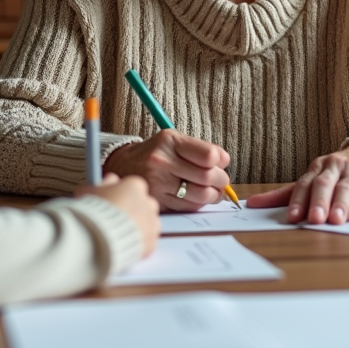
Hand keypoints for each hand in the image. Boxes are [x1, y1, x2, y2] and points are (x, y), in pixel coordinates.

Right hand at [76, 173, 160, 255]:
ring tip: (119, 234)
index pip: (132, 186)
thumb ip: (101, 184)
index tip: (113, 201)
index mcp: (134, 186)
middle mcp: (147, 202)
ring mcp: (152, 223)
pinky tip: (124, 245)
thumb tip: (108, 180)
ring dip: (137, 227)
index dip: (121, 194)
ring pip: (148, 223)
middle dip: (132, 210)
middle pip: (143, 204)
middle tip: (116, 218)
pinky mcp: (152, 242)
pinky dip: (138, 243)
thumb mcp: (89, 192)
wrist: (99, 239)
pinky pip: (147, 241)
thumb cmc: (93, 214)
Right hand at [103, 129, 230, 211]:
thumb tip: (225, 161)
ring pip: (201, 195)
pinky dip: (198, 203)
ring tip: (212, 191)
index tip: (220, 163)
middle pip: (208, 177)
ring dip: (213, 195)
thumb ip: (200, 149)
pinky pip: (189, 207)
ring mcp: (158, 183)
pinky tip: (195, 197)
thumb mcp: (173, 141)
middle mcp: (161, 161)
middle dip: (221, 181)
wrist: (123, 166)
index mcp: (169, 141)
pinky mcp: (156, 202)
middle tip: (221, 181)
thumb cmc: (156, 153)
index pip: (209, 156)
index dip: (221, 161)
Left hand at [249, 143, 348, 224]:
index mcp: (321, 167)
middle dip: (323, 202)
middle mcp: (341, 169)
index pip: (308, 183)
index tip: (293, 217)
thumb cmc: (338, 172)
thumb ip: (286, 194)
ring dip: (347, 206)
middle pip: (330, 185)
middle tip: (317, 219)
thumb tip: (252, 204)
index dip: (300, 200)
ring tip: (339, 221)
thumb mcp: (313, 177)